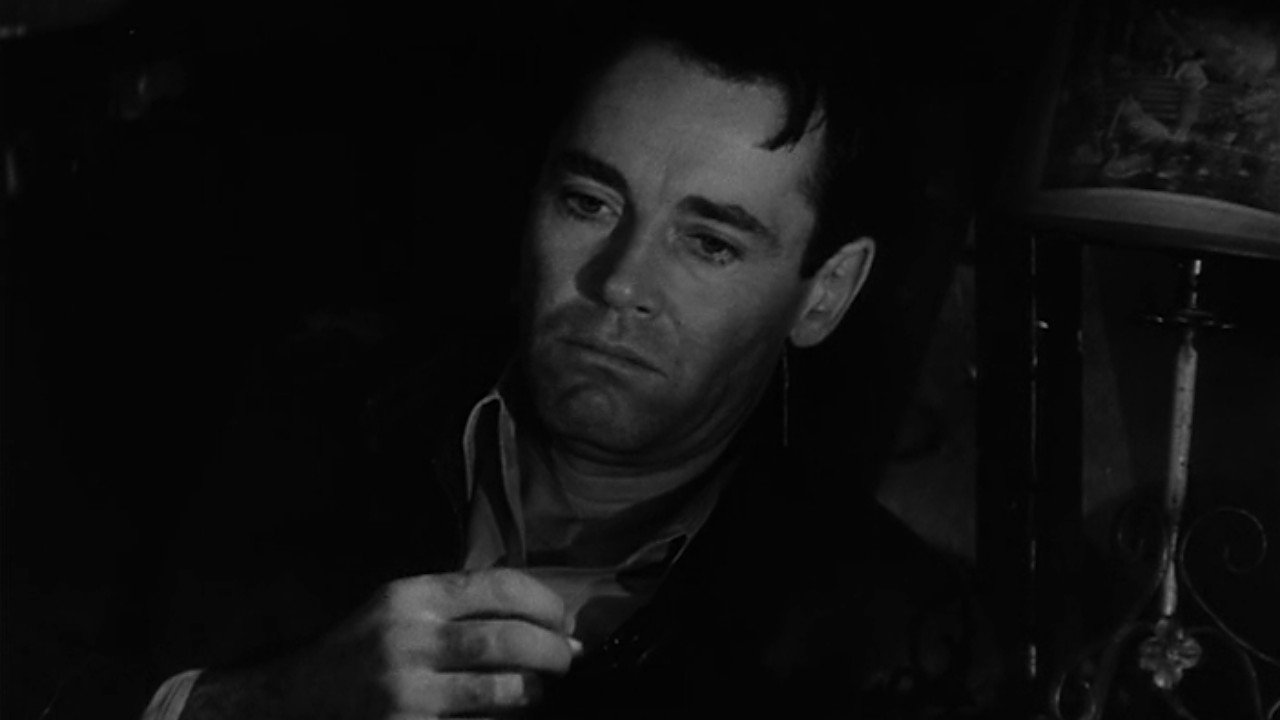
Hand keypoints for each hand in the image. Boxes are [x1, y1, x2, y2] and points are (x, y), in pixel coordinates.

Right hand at [180, 568, 580, 719]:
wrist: (294, 701)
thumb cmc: (360, 651)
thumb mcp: (400, 608)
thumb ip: (458, 605)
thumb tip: (541, 619)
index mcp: (411, 597)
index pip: (498, 587)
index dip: (544, 603)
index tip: (562, 620)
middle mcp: (408, 639)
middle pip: (507, 640)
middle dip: (551, 651)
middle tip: (567, 660)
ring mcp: (406, 693)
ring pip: (499, 691)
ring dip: (534, 692)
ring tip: (541, 690)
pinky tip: (507, 718)